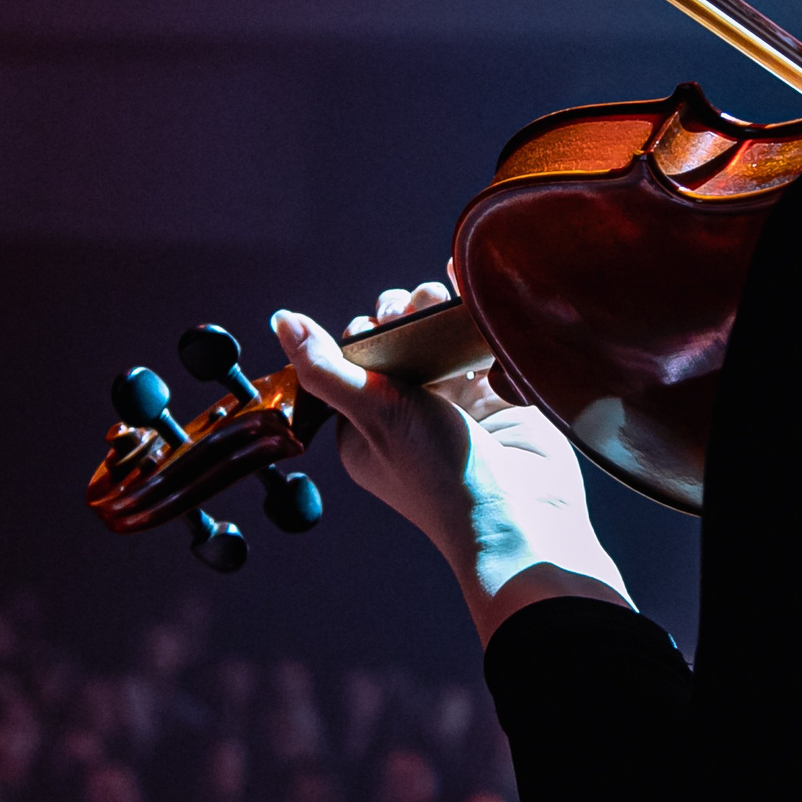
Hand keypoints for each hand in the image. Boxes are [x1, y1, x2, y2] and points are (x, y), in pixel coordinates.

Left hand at [273, 285, 632, 642]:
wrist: (520, 516)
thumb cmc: (438, 477)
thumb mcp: (374, 416)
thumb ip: (326, 368)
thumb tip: (281, 320)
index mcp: (366, 421)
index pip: (356, 352)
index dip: (368, 327)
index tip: (384, 323)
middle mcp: (407, 408)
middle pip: (398, 334)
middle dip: (407, 313)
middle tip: (419, 318)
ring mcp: (453, 398)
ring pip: (438, 331)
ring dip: (439, 309)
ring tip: (449, 310)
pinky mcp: (495, 392)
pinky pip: (478, 339)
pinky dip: (472, 312)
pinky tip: (468, 284)